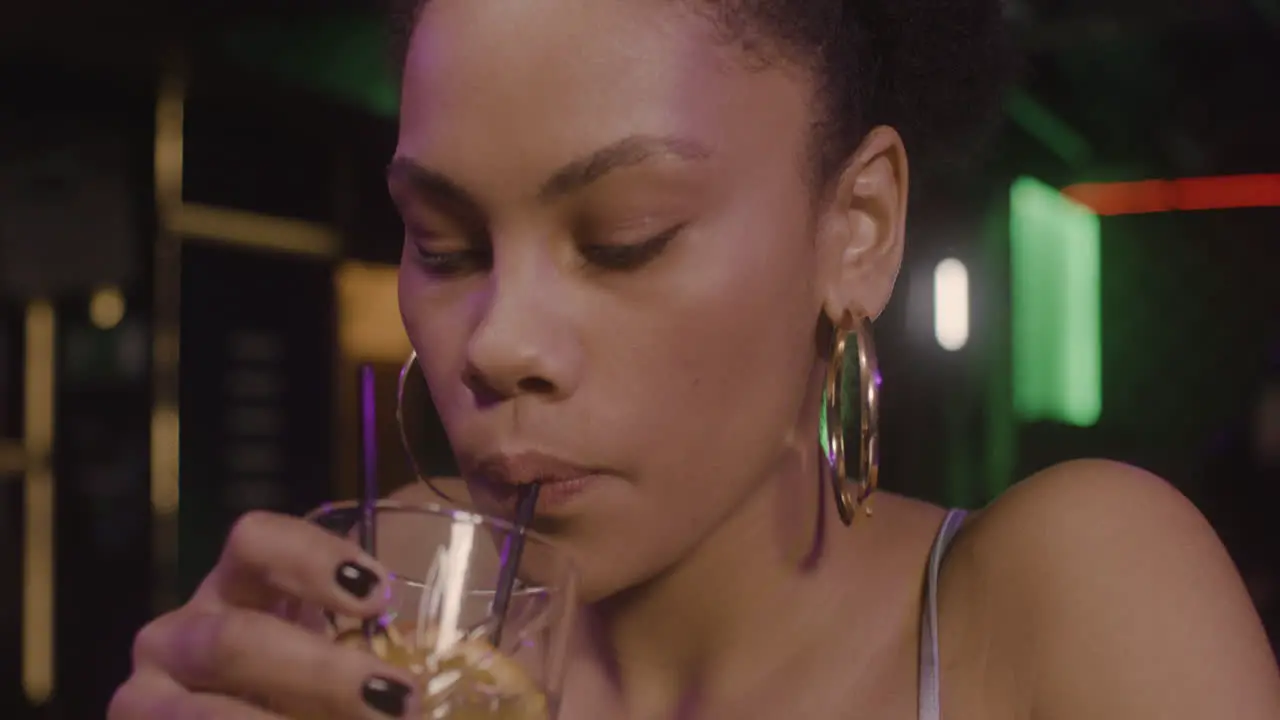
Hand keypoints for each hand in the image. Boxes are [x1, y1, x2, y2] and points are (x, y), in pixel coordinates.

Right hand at [108, 511, 420, 718]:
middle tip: (396, 701)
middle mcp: (179, 635)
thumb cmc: (311, 691)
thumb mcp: (340, 663)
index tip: (382, 597)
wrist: (256, 718)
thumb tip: (441, 682)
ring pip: (201, 715)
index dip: (313, 560)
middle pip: (232, 640)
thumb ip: (378, 660)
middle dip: (319, 675)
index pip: (255, 542)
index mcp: (236, 587)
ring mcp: (145, 700)